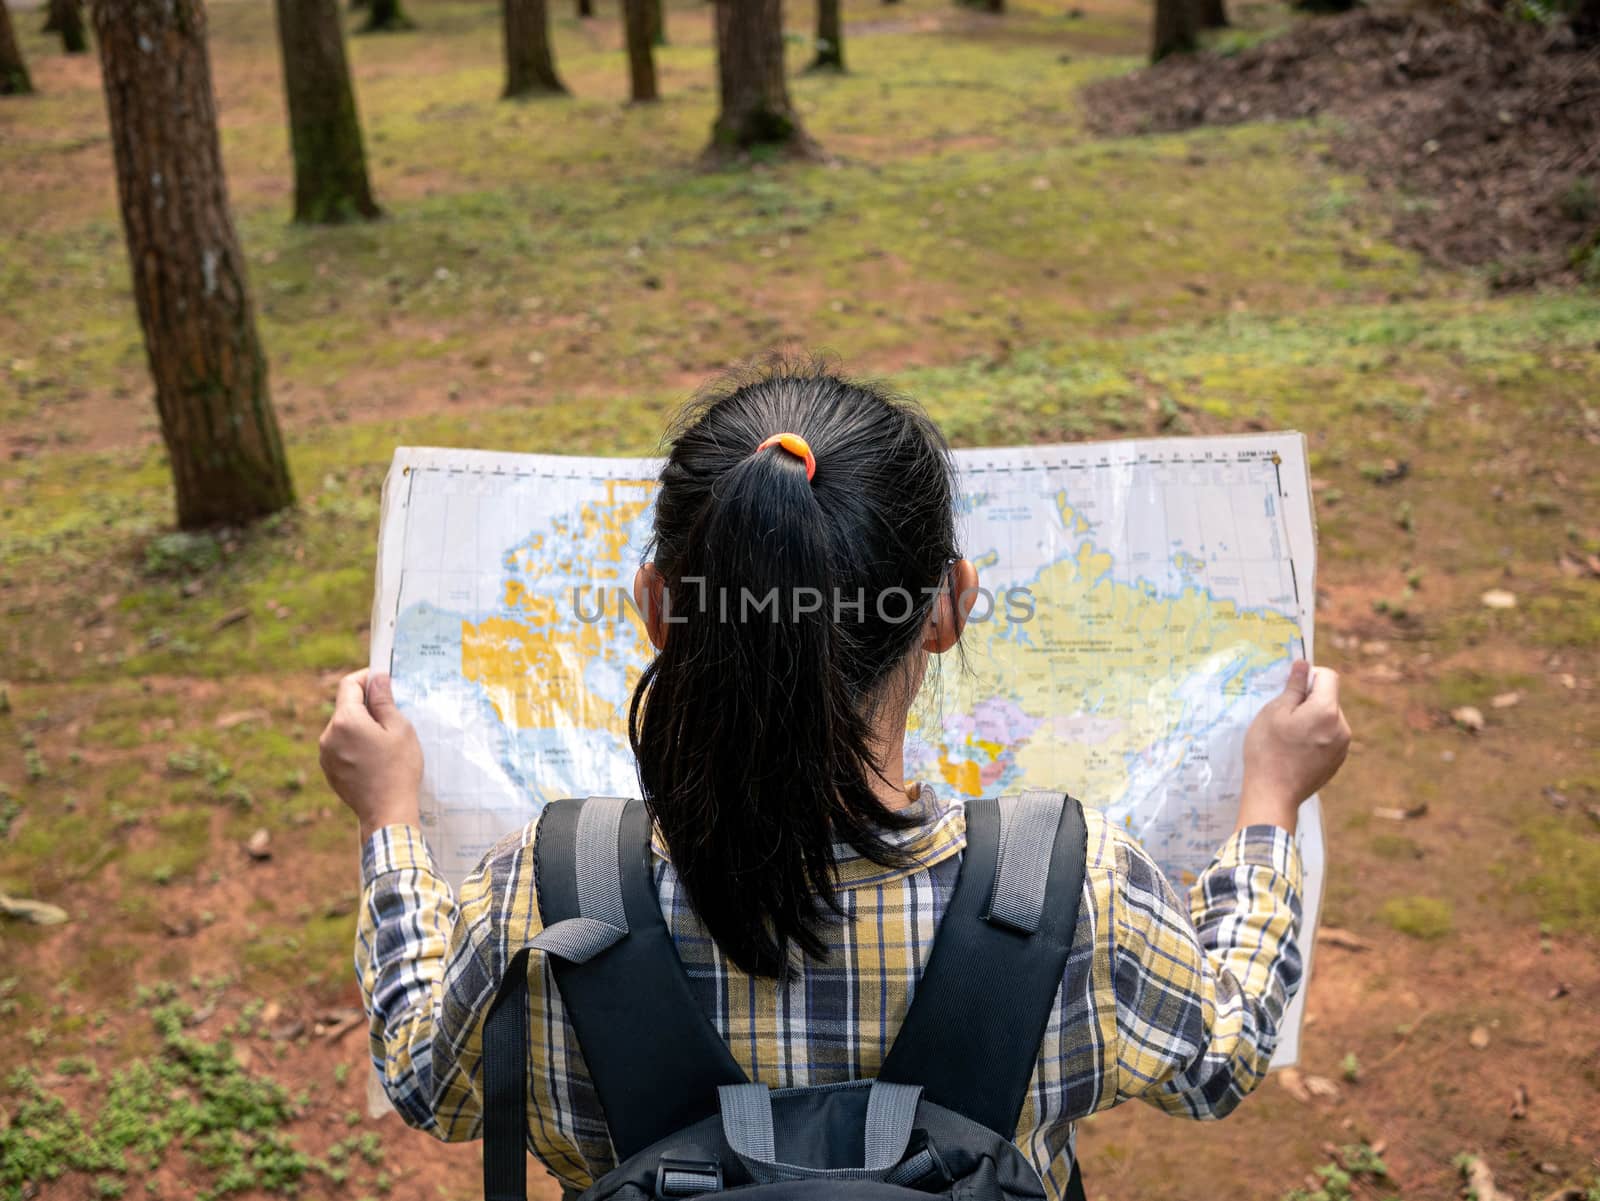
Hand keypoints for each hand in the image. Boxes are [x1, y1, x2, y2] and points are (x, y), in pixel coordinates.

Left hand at [318, 669, 423, 840]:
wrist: (387, 812)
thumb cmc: (398, 769)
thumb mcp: (399, 729)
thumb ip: (384, 700)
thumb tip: (377, 678)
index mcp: (346, 720)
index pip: (350, 684)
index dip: (367, 677)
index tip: (383, 680)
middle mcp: (328, 734)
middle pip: (346, 706)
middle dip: (366, 704)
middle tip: (392, 714)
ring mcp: (325, 754)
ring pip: (343, 727)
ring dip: (361, 725)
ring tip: (385, 740)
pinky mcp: (328, 769)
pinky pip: (340, 746)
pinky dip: (355, 743)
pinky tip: (374, 757)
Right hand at [1237, 661, 1350, 832]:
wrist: (1272, 794)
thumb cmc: (1267, 750)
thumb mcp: (1274, 712)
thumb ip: (1294, 687)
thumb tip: (1304, 664)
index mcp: (1327, 710)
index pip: (1328, 676)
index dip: (1309, 676)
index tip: (1291, 689)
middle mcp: (1342, 727)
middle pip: (1329, 698)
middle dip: (1309, 700)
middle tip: (1284, 717)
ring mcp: (1343, 746)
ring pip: (1329, 718)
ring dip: (1312, 719)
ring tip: (1289, 737)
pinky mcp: (1338, 761)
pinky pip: (1329, 737)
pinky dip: (1315, 736)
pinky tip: (1296, 750)